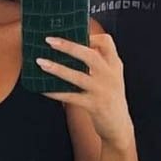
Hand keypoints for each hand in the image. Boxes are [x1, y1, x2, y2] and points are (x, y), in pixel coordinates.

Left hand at [36, 33, 132, 148]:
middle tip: (50, 41)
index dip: (91, 36)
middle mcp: (110, 76)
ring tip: (41, 62)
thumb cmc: (109, 98)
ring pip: (78, 76)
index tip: (75, 33)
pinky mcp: (93, 105)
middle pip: (90, 55)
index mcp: (114, 65)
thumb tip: (72, 48)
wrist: (119, 126)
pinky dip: (56, 92)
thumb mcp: (111, 77)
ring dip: (57, 68)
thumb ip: (99, 63)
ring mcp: (102, 91)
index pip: (107, 42)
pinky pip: (71, 97)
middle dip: (69, 46)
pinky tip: (44, 89)